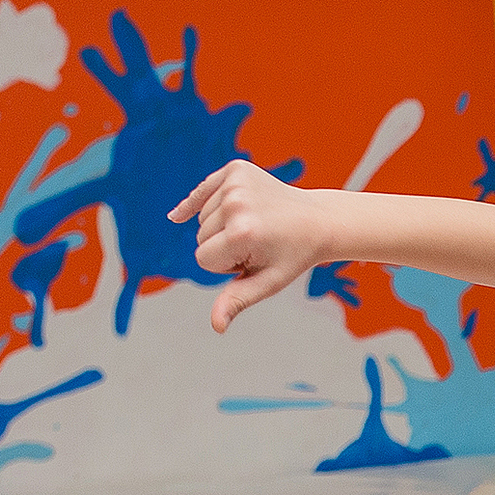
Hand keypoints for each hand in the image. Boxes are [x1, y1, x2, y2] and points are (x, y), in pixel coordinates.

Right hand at [169, 160, 334, 332]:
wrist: (318, 220)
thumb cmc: (292, 255)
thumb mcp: (267, 282)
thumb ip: (237, 301)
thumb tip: (216, 326)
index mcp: (242, 234)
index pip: (203, 259)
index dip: (226, 265)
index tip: (252, 258)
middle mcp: (236, 204)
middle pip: (201, 238)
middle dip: (223, 246)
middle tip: (256, 242)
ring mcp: (236, 183)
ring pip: (203, 218)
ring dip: (222, 226)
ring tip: (254, 225)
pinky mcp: (236, 169)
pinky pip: (203, 191)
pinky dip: (198, 201)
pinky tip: (177, 216)